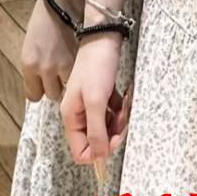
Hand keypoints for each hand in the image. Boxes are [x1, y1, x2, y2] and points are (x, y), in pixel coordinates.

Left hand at [20, 0, 78, 102]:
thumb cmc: (47, 12)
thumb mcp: (33, 41)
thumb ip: (37, 62)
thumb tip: (43, 77)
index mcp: (29, 62)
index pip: (33, 95)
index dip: (41, 89)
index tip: (46, 83)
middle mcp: (44, 69)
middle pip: (52, 94)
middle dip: (57, 84)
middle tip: (62, 71)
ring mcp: (64, 66)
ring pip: (69, 88)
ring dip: (71, 79)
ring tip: (74, 64)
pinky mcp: (81, 61)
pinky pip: (81, 77)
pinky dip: (82, 71)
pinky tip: (83, 60)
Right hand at [61, 34, 127, 166]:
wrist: (104, 37)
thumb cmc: (97, 67)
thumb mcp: (96, 101)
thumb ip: (96, 131)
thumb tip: (99, 158)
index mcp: (71, 117)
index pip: (81, 152)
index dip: (99, 150)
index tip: (114, 138)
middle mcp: (78, 114)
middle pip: (96, 140)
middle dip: (113, 133)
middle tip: (123, 117)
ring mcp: (89, 104)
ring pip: (106, 126)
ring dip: (118, 120)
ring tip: (124, 104)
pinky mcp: (100, 95)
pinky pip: (111, 113)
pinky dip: (119, 109)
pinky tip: (124, 96)